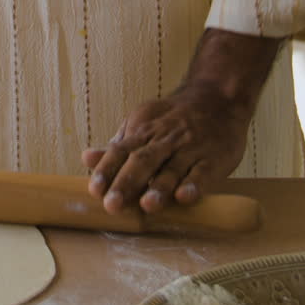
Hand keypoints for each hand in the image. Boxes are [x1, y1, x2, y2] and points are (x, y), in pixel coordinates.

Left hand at [82, 28, 280, 213]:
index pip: (121, 150)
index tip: (94, 190)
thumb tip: (86, 158)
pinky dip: (194, 184)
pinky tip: (184, 197)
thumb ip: (118, 146)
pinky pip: (203, 172)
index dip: (107, 170)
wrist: (218, 98)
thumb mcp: (143, 123)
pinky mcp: (214, 158)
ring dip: (159, 187)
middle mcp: (165, 139)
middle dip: (127, 182)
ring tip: (147, 206)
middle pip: (143, 160)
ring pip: (172, 168)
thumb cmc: (174, 119)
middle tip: (112, 205)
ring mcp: (190, 148)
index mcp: (144, 131)